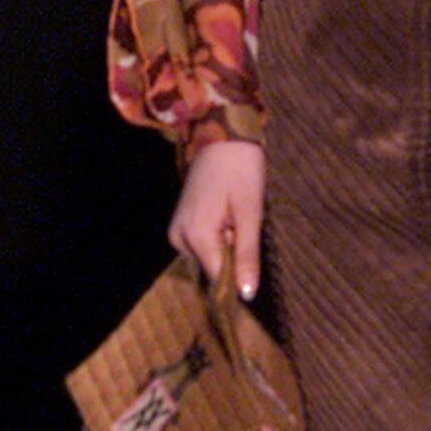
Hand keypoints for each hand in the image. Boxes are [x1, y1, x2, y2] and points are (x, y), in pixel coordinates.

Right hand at [167, 139, 266, 298]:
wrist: (222, 135)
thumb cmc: (241, 170)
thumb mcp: (251, 213)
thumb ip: (246, 255)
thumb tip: (246, 295)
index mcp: (195, 236)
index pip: (218, 278)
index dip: (239, 276)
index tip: (254, 258)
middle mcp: (179, 238)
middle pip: (213, 268)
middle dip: (233, 255)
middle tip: (243, 223)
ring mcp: (176, 231)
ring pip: (209, 257)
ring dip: (227, 245)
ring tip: (235, 215)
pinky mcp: (180, 225)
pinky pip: (203, 245)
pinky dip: (219, 237)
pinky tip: (226, 214)